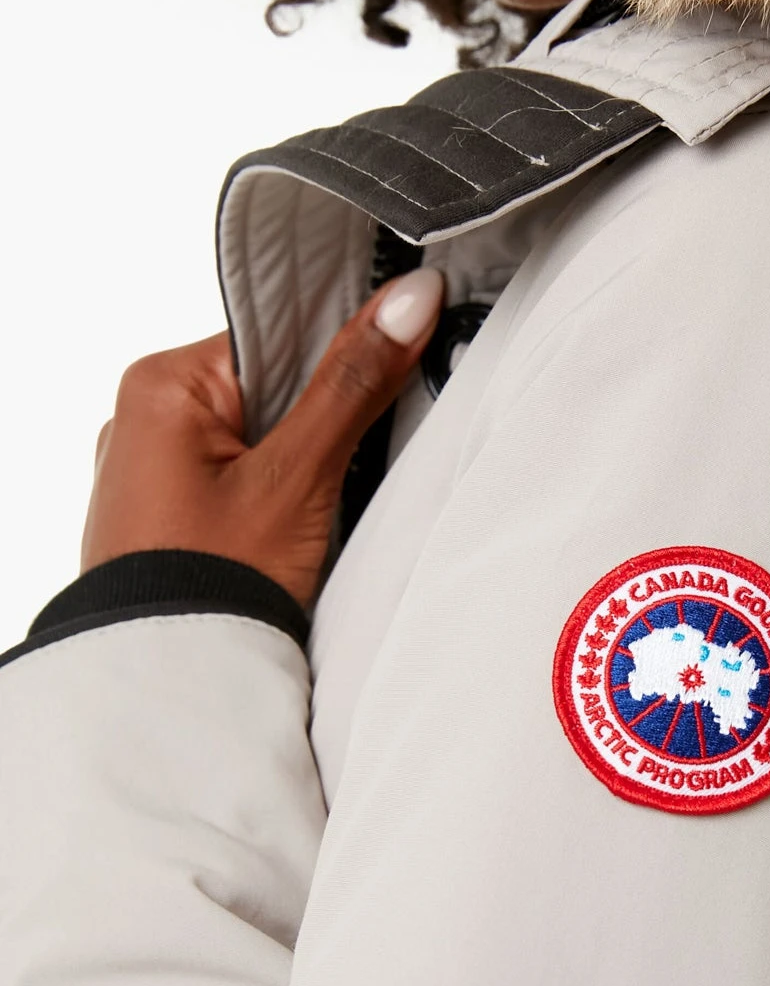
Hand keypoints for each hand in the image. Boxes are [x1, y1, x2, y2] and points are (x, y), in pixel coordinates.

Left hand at [81, 267, 445, 606]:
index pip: (277, 335)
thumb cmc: (210, 582)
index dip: (339, 357)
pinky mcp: (171, 515)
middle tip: (350, 463)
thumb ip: (354, 383)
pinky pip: (241, 479)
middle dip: (322, 420)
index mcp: (161, 384)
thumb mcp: (298, 476)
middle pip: (271, 386)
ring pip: (261, 437)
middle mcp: (144, 418)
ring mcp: (154, 471)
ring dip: (304, 464)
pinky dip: (279, 497)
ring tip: (318, 506)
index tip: (391, 372)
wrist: (169, 686)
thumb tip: (408, 299)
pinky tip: (295, 529)